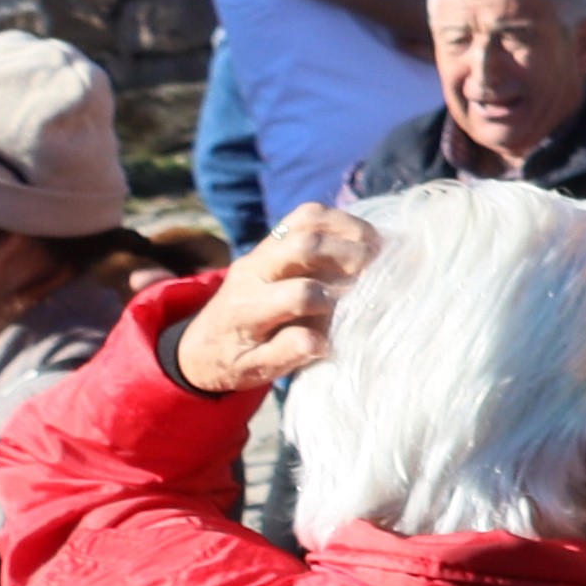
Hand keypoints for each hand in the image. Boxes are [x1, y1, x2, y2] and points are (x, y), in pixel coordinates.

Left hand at [174, 204, 375, 395]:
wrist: (205, 340)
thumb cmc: (236, 360)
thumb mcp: (254, 370)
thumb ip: (286, 355)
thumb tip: (322, 340)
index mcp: (246, 309)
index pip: (296, 294)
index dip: (333, 299)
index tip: (357, 310)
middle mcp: (252, 272)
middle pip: (302, 247)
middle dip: (347, 256)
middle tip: (379, 270)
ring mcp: (262, 251)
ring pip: (305, 222)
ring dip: (348, 229)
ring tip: (378, 247)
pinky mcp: (271, 241)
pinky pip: (305, 216)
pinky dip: (338, 220)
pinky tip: (362, 237)